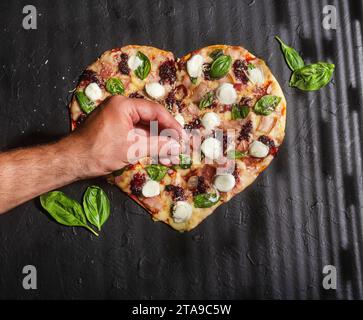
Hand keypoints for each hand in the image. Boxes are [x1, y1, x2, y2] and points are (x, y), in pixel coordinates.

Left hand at [63, 95, 183, 177]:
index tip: (182, 136)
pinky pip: (136, 136)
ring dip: (158, 143)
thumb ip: (158, 145)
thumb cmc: (100, 151)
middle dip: (166, 135)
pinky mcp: (115, 131)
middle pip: (151, 119)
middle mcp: (121, 108)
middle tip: (179, 146)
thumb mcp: (133, 148)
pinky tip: (159, 156)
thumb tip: (178, 146)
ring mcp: (117, 120)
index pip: (155, 111)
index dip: (171, 124)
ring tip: (172, 155)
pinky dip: (147, 145)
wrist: (72, 162)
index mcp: (124, 105)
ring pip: (145, 129)